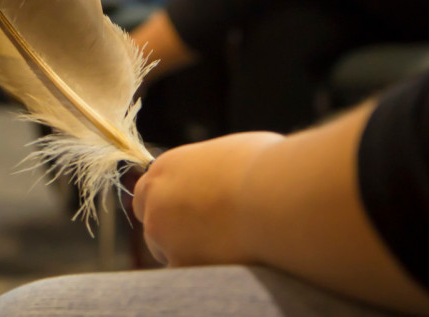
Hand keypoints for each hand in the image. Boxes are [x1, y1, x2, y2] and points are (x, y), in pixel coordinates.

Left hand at [132, 132, 283, 266]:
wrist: (277, 196)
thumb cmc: (266, 167)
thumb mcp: (231, 152)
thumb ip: (215, 168)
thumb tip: (230, 173)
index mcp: (166, 168)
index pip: (151, 191)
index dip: (170, 204)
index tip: (191, 213)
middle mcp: (157, 200)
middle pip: (152, 223)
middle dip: (172, 231)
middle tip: (205, 236)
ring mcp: (164, 234)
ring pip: (167, 252)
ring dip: (188, 253)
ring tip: (227, 249)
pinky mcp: (180, 263)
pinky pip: (187, 275)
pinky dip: (205, 272)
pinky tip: (231, 263)